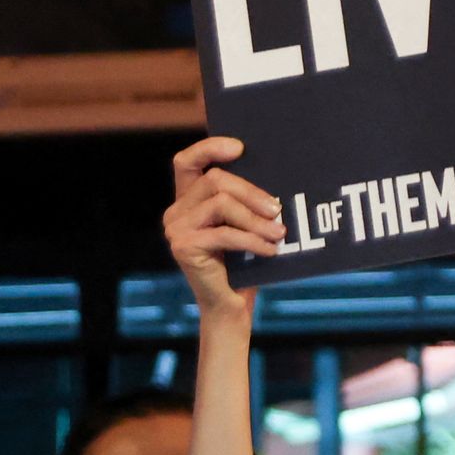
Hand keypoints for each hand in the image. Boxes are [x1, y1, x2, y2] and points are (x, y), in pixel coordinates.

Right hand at [166, 136, 280, 316]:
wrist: (229, 306)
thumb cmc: (242, 263)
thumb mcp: (242, 224)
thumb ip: (244, 200)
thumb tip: (273, 173)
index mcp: (187, 200)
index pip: (186, 161)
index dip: (210, 148)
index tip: (240, 148)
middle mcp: (175, 212)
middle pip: (215, 181)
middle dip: (251, 193)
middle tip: (277, 210)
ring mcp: (175, 229)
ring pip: (220, 203)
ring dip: (255, 218)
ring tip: (279, 232)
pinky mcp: (183, 247)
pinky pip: (225, 234)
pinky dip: (252, 241)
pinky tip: (271, 250)